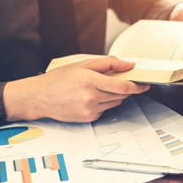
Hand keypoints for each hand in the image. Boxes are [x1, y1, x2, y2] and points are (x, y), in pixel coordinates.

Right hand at [3, 56, 148, 122]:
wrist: (39, 97)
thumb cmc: (58, 79)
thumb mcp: (82, 64)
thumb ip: (108, 63)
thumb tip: (128, 64)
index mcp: (89, 80)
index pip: (122, 86)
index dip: (137, 86)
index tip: (144, 84)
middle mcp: (90, 97)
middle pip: (121, 95)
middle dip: (125, 88)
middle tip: (121, 81)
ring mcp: (89, 110)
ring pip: (115, 103)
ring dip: (115, 95)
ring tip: (100, 88)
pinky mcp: (88, 118)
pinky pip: (105, 110)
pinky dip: (104, 103)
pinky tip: (92, 97)